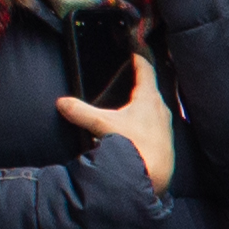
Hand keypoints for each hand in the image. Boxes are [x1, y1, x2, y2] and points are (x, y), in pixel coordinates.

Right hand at [55, 56, 176, 190]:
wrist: (152, 176)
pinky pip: (157, 125)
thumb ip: (80, 112)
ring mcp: (166, 126)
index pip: (146, 70)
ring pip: (156, 108)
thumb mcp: (101, 125)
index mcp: (148, 98)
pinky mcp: (166, 141)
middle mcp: (161, 109)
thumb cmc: (133, 147)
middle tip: (134, 75)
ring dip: (146, 103)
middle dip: (143, 81)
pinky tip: (139, 129)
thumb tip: (62, 103)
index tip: (136, 52)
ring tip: (135, 102)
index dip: (139, 59)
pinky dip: (148, 121)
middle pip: (152, 88)